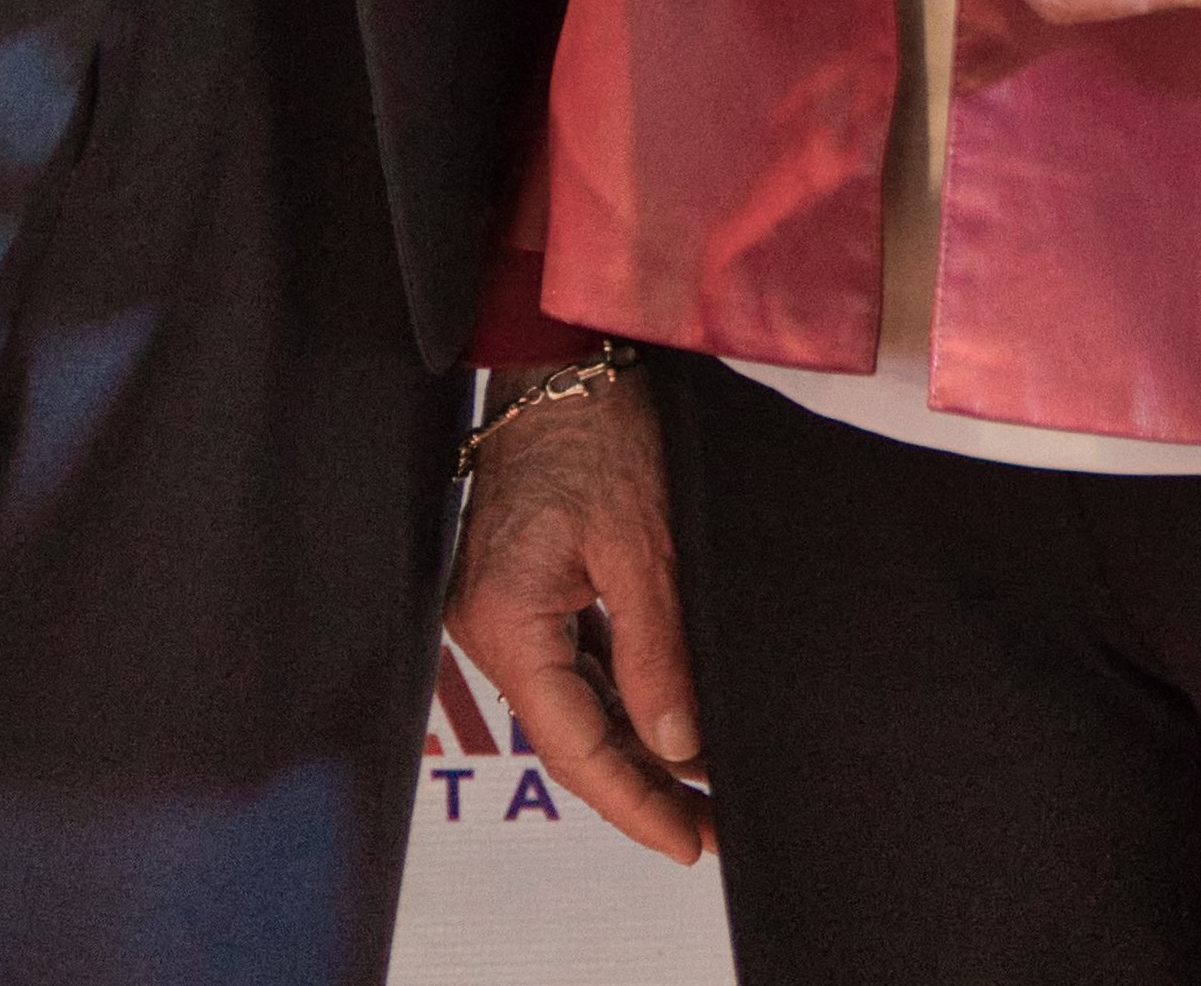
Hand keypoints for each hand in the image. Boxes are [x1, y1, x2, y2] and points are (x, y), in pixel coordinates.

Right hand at [444, 370, 711, 862]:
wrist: (561, 356)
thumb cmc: (598, 430)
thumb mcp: (645, 545)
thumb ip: (657, 651)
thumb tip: (679, 745)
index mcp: (507, 621)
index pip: (574, 744)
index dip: (633, 803)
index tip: (688, 843)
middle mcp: (490, 626)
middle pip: (570, 734)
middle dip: (640, 786)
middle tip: (710, 831)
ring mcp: (502, 609)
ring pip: (572, 704)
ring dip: (633, 746)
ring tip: (701, 790)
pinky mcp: (523, 590)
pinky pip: (571, 663)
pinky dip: (618, 698)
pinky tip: (665, 726)